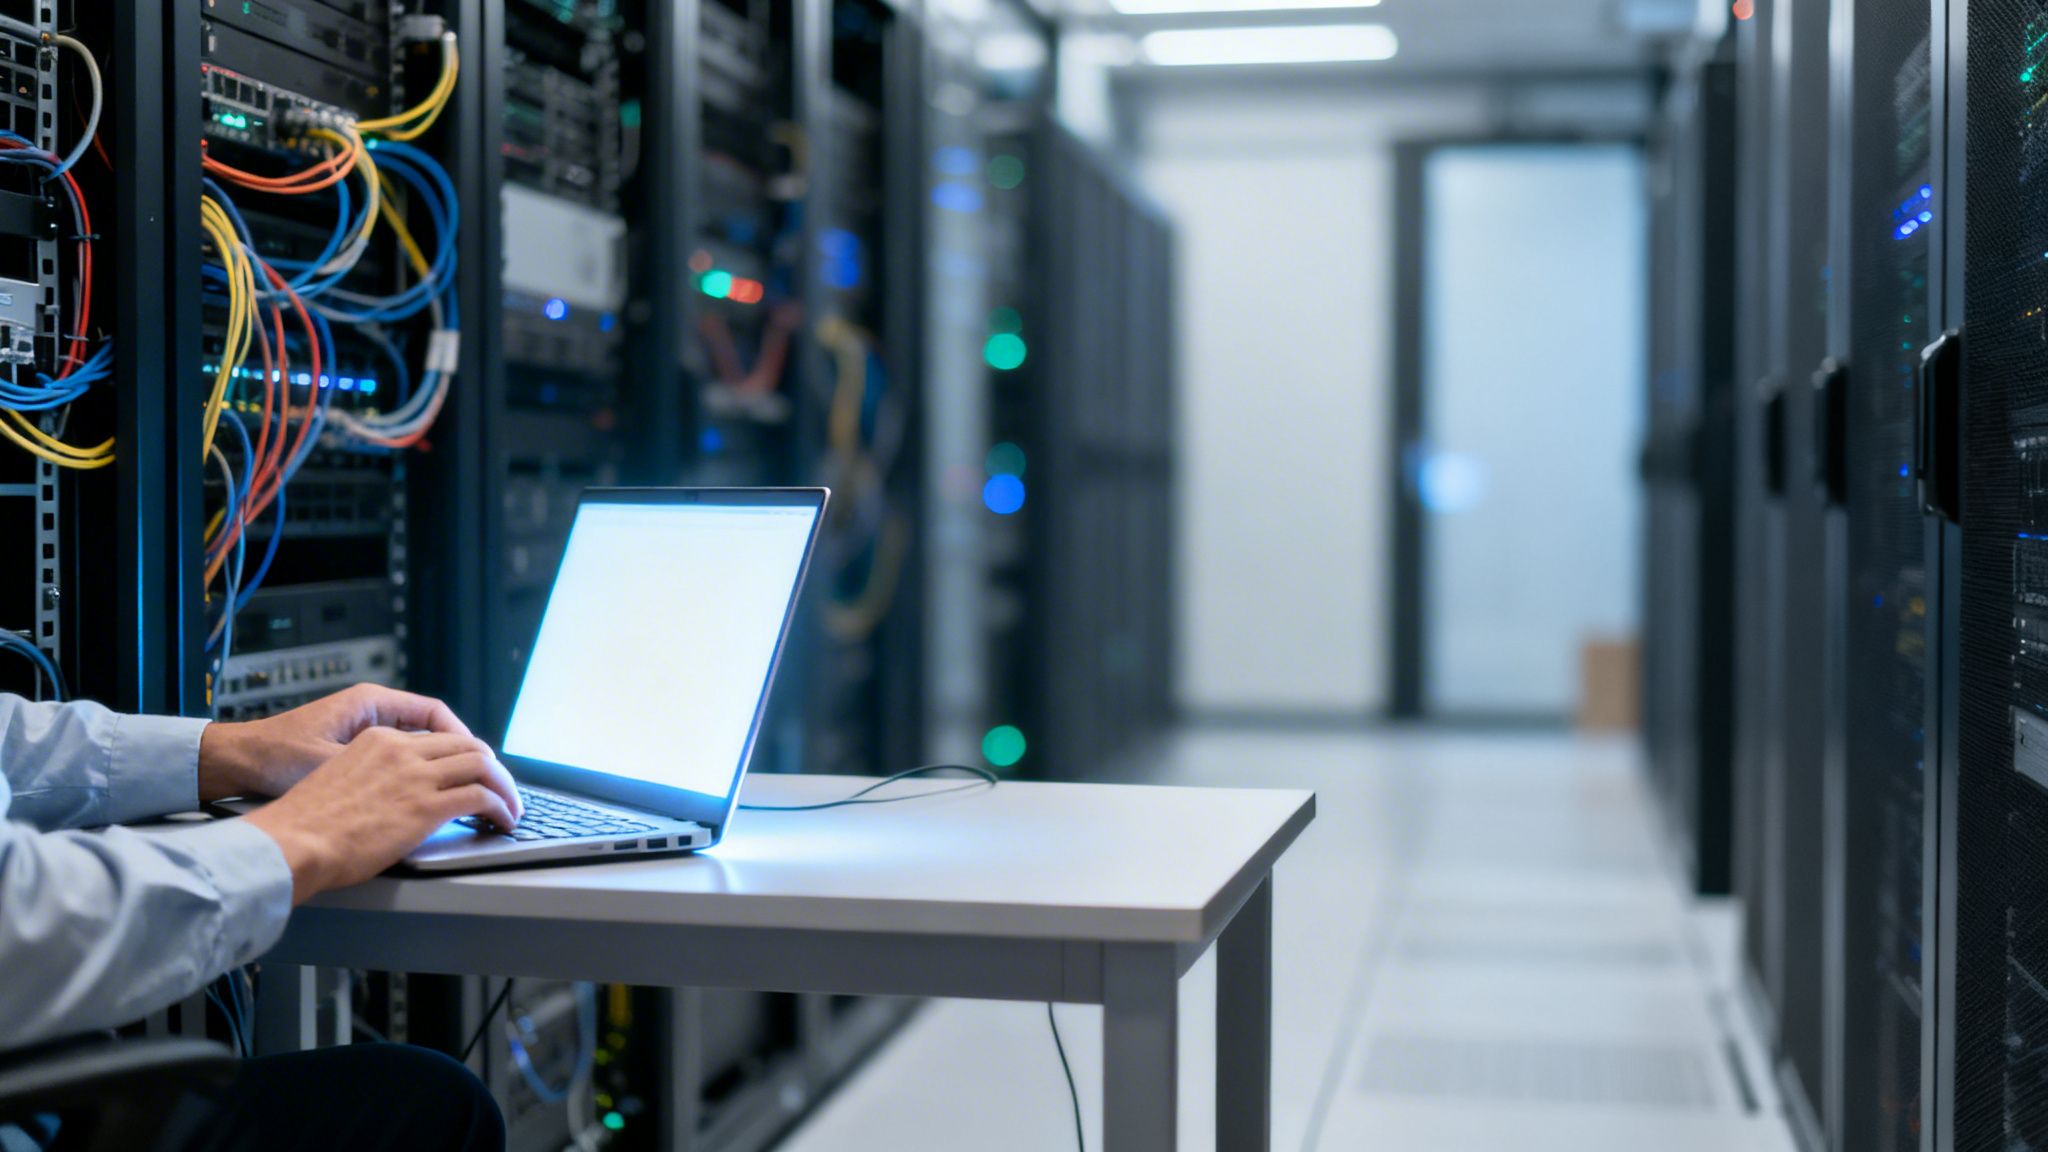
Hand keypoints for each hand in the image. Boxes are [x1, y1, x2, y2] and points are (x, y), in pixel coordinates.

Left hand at [198, 684, 473, 801]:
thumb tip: (424, 785)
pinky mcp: (354, 748)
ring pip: (420, 743)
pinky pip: (401, 756)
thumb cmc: (277, 757)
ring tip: (464, 792)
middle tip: (484, 783)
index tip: (481, 766)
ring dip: (443, 766)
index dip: (464, 741)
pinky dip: (419, 774)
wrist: (238, 762)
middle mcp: (372, 711)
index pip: (435, 714)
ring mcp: (364, 730)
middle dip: (462, 755)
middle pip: (435, 728)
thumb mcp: (332, 762)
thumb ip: (380, 770)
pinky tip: (427, 797)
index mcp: (372, 703)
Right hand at [243, 728, 522, 903]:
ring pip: (483, 766)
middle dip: (493, 769)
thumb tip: (390, 797)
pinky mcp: (427, 806)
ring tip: (511, 808)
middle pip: (469, 746)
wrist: (293, 841)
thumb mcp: (338, 778)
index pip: (438, 738)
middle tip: (502, 790)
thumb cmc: (306, 824)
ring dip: (505, 788)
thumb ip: (372, 777)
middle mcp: (402, 751)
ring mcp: (417, 776)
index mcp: (379, 739)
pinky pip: (482, 797)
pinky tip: (503, 821)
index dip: (465, 756)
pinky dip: (501, 807)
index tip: (475, 773)